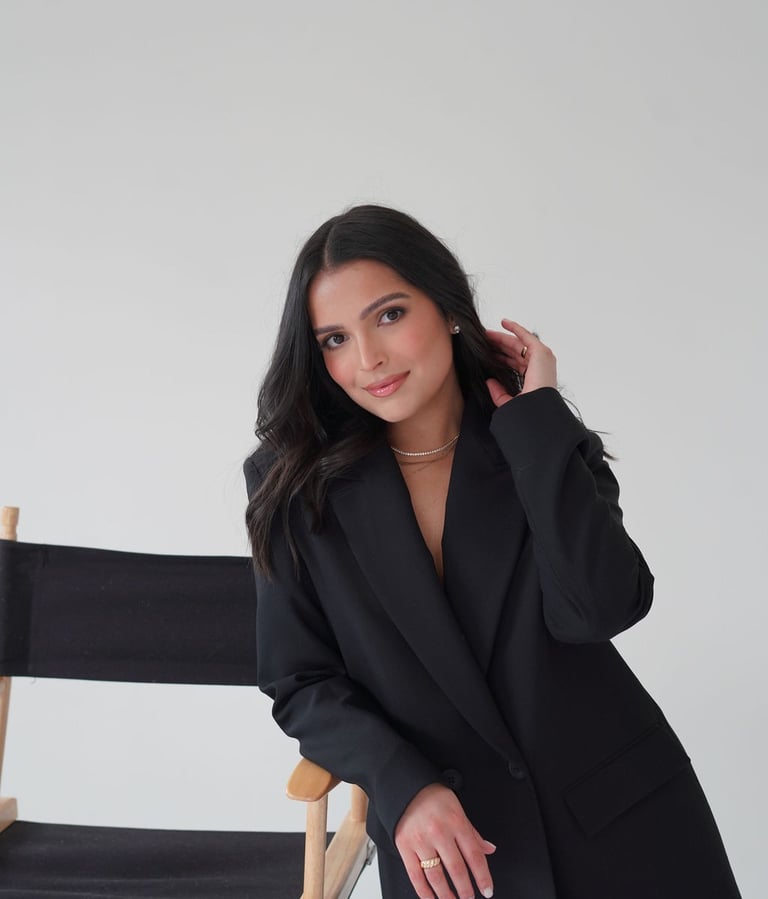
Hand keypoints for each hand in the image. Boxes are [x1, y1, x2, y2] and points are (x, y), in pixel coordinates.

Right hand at [394, 783, 495, 898]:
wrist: (406, 785)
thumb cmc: (434, 796)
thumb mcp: (458, 809)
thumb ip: (473, 833)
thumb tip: (489, 849)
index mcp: (455, 821)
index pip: (474, 855)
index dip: (483, 876)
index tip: (487, 890)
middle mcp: (439, 832)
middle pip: (456, 869)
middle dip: (465, 890)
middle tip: (469, 898)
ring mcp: (421, 840)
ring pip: (436, 876)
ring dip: (446, 895)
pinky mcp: (404, 846)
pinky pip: (415, 875)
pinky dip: (424, 892)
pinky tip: (431, 898)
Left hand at [485, 319, 556, 407]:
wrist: (535, 409)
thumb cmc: (526, 409)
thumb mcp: (508, 401)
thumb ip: (498, 392)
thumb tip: (489, 382)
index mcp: (533, 378)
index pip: (514, 363)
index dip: (500, 357)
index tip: (487, 353)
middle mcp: (538, 367)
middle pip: (515, 352)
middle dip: (499, 345)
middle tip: (484, 340)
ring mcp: (541, 359)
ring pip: (518, 343)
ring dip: (503, 337)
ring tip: (488, 333)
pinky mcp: (541, 352)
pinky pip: (526, 336)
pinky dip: (515, 328)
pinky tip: (503, 323)